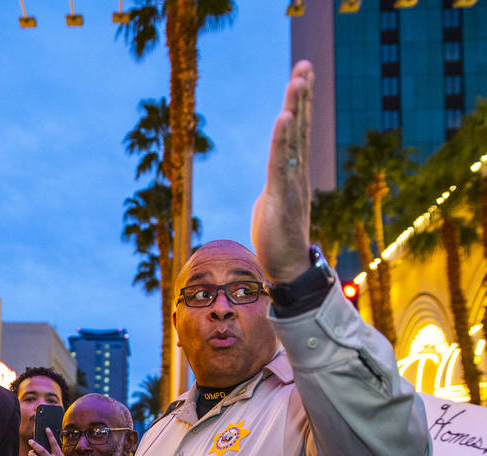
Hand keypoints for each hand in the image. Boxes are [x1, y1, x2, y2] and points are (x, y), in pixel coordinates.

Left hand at [251, 60, 313, 283]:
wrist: (286, 268)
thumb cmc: (277, 238)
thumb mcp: (272, 203)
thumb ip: (275, 186)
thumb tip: (274, 179)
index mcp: (292, 174)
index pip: (297, 133)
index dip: (300, 105)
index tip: (302, 76)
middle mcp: (296, 174)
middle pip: (299, 128)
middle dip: (301, 97)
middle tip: (305, 65)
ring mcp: (291, 184)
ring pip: (293, 140)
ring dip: (295, 108)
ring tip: (298, 79)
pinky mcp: (282, 197)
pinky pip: (281, 163)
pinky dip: (282, 139)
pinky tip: (285, 117)